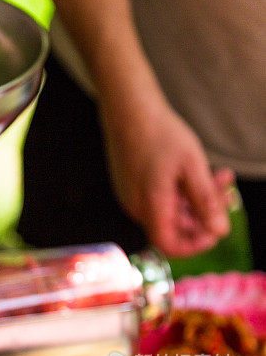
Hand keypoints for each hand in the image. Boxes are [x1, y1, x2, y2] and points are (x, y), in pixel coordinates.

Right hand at [100, 97, 233, 257]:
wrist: (128, 109)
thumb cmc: (160, 133)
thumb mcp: (192, 166)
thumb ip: (206, 201)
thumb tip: (220, 231)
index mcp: (152, 206)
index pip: (170, 246)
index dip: (194, 245)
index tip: (215, 230)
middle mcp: (138, 208)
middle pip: (175, 226)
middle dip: (204, 214)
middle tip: (227, 193)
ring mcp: (133, 197)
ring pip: (170, 210)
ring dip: (197, 199)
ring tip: (220, 177)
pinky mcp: (132, 186)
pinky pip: (160, 199)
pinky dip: (182, 192)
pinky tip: (197, 173)